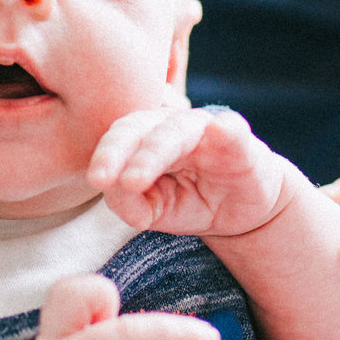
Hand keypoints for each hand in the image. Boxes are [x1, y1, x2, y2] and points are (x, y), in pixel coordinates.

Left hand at [89, 106, 291, 238]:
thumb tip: (117, 192)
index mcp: (144, 137)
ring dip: (154, 152)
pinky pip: (231, 128)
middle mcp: (169, 126)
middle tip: (102, 179)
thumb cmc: (191, 202)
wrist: (242, 209)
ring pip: (176, 130)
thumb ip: (130, 205)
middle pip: (138, 126)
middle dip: (118, 150)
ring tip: (135, 179)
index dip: (105, 154)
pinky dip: (225, 129)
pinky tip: (219, 131)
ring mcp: (205, 129)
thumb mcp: (156, 212)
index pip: (119, 137)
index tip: (96, 180)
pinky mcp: (239, 139)